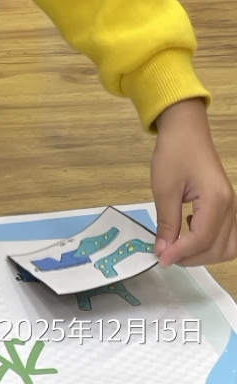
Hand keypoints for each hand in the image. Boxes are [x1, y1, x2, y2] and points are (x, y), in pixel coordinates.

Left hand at [151, 98, 236, 265]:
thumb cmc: (174, 152)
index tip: (160, 260)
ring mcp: (233, 206)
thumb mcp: (164, 188)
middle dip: (192, 257)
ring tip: (178, 245)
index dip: (181, 254)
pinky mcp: (228, 205)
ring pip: (227, 246)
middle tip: (166, 254)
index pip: (202, 240)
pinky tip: (189, 230)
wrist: (186, 128)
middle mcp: (231, 207)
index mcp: (216, 201)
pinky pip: (227, 235)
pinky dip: (210, 242)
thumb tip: (163, 252)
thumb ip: (166, 223)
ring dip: (203, 253)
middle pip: (218, 249)